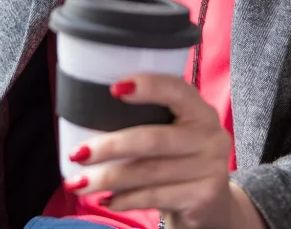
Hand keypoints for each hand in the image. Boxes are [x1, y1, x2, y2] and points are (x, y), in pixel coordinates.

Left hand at [64, 74, 233, 227]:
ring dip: (108, 178)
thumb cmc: (179, 159)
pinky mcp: (202, 196)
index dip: (149, 86)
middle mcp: (211, 136)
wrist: (212, 204)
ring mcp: (210, 168)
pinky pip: (154, 196)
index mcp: (200, 111)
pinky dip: (124, 199)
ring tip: (79, 183)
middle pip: (153, 139)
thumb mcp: (175, 133)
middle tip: (77, 154)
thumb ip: (150, 120)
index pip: (177, 90)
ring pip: (148, 172)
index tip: (114, 89)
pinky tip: (107, 200)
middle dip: (110, 146)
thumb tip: (89, 115)